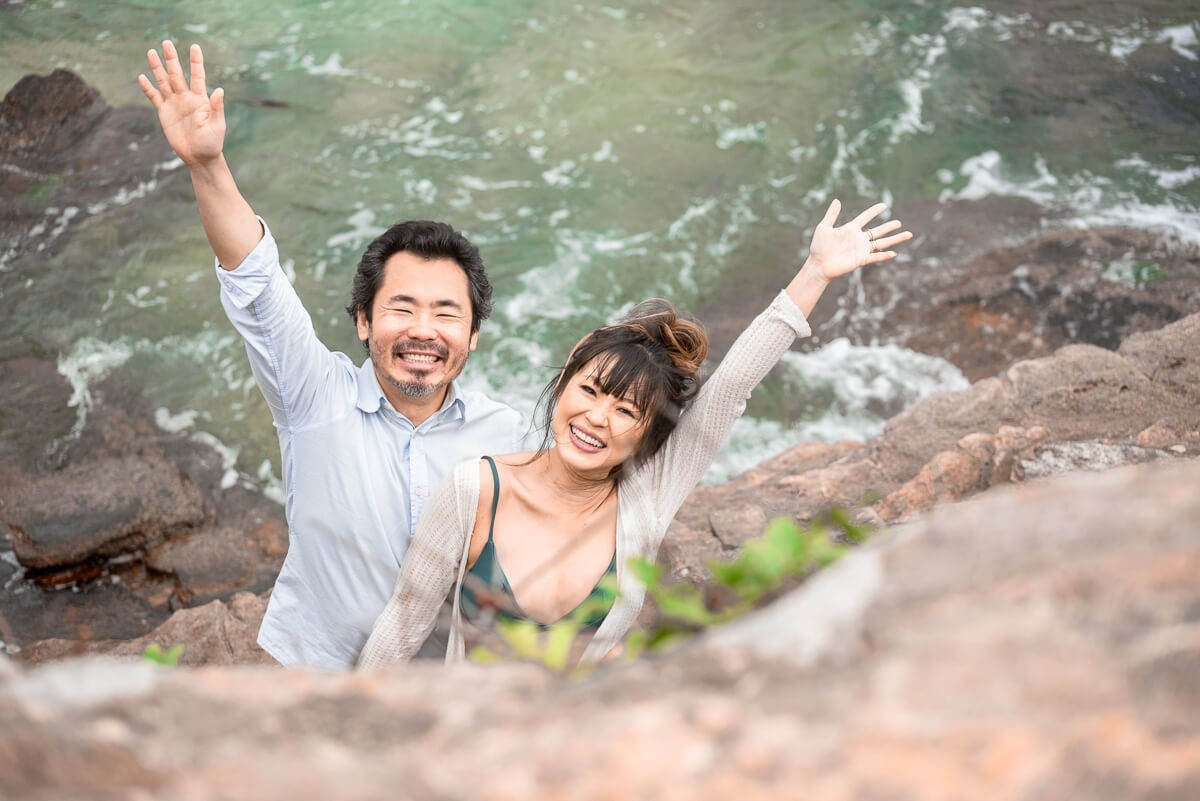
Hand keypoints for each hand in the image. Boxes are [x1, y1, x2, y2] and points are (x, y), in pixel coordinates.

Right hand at [138, 41, 224, 166]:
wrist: (199, 157)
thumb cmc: (212, 142)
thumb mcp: (217, 125)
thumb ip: (217, 107)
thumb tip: (220, 89)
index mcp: (201, 99)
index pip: (198, 76)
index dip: (196, 61)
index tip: (194, 46)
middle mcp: (186, 98)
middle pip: (177, 74)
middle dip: (171, 59)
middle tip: (166, 42)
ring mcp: (175, 104)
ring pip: (164, 82)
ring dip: (158, 68)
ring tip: (151, 52)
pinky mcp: (164, 113)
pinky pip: (155, 97)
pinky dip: (148, 88)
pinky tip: (142, 77)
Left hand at [806, 199, 911, 281]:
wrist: (818, 264)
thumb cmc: (818, 247)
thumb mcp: (823, 227)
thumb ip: (831, 214)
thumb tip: (837, 200)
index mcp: (850, 229)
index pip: (865, 217)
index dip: (874, 211)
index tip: (884, 205)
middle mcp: (858, 239)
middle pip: (878, 231)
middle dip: (889, 227)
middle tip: (899, 222)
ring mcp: (861, 249)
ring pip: (881, 243)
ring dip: (895, 239)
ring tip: (907, 234)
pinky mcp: (860, 260)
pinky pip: (875, 257)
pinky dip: (884, 255)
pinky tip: (894, 253)